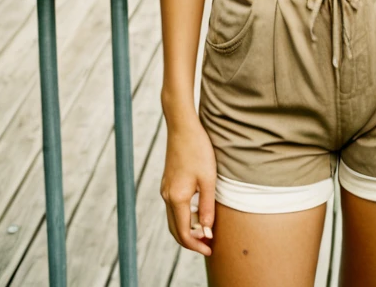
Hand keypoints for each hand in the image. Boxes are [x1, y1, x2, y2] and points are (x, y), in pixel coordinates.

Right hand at [161, 115, 216, 253]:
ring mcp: (166, 189)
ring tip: (205, 232)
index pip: (184, 232)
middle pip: (176, 230)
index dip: (196, 245)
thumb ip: (207, 206)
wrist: (182, 127)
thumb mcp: (208, 178)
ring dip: (187, 229)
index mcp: (177, 198)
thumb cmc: (198, 149)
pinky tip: (198, 214)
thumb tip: (206, 230)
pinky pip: (174, 208)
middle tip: (207, 246)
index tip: (210, 249)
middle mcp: (167, 196)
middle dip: (190, 241)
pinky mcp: (168, 182)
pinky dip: (184, 217)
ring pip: (174, 219)